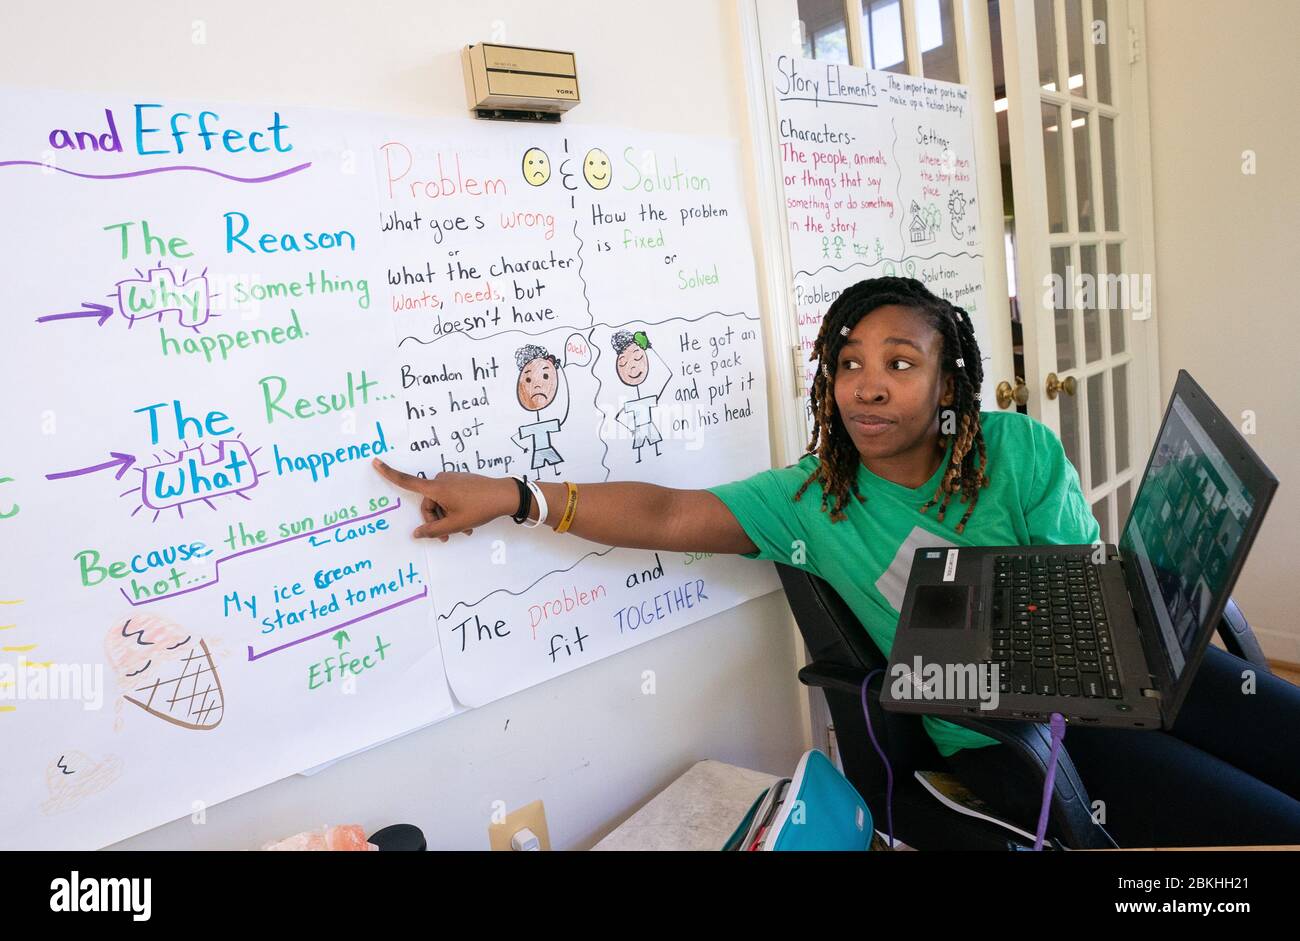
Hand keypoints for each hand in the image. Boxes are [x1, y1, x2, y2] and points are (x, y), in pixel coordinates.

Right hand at [371, 459, 516, 541]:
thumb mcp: (455, 524)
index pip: (407, 481)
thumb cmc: (479, 509)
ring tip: (463, 531)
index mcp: (436, 487)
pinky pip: (451, 497)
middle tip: (449, 536)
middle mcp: (441, 479)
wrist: (505, 496)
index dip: (389, 473)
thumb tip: (416, 533)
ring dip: (447, 517)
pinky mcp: (462, 481)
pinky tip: (468, 522)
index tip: (375, 462)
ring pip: (441, 502)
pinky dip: (455, 510)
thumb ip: (433, 530)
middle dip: (436, 520)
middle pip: (428, 503)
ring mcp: (453, 479)